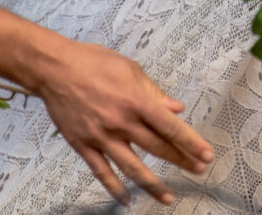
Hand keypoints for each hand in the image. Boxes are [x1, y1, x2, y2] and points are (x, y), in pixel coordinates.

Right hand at [34, 40, 213, 206]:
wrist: (55, 68)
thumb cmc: (92, 62)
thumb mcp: (129, 68)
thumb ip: (153, 91)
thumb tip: (176, 107)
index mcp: (135, 100)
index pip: (169, 126)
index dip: (190, 142)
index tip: (206, 154)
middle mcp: (121, 122)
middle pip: (156, 147)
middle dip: (180, 161)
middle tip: (197, 171)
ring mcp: (102, 136)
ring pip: (132, 167)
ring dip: (153, 184)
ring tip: (168, 197)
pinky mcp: (84, 145)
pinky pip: (102, 172)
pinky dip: (115, 188)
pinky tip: (127, 200)